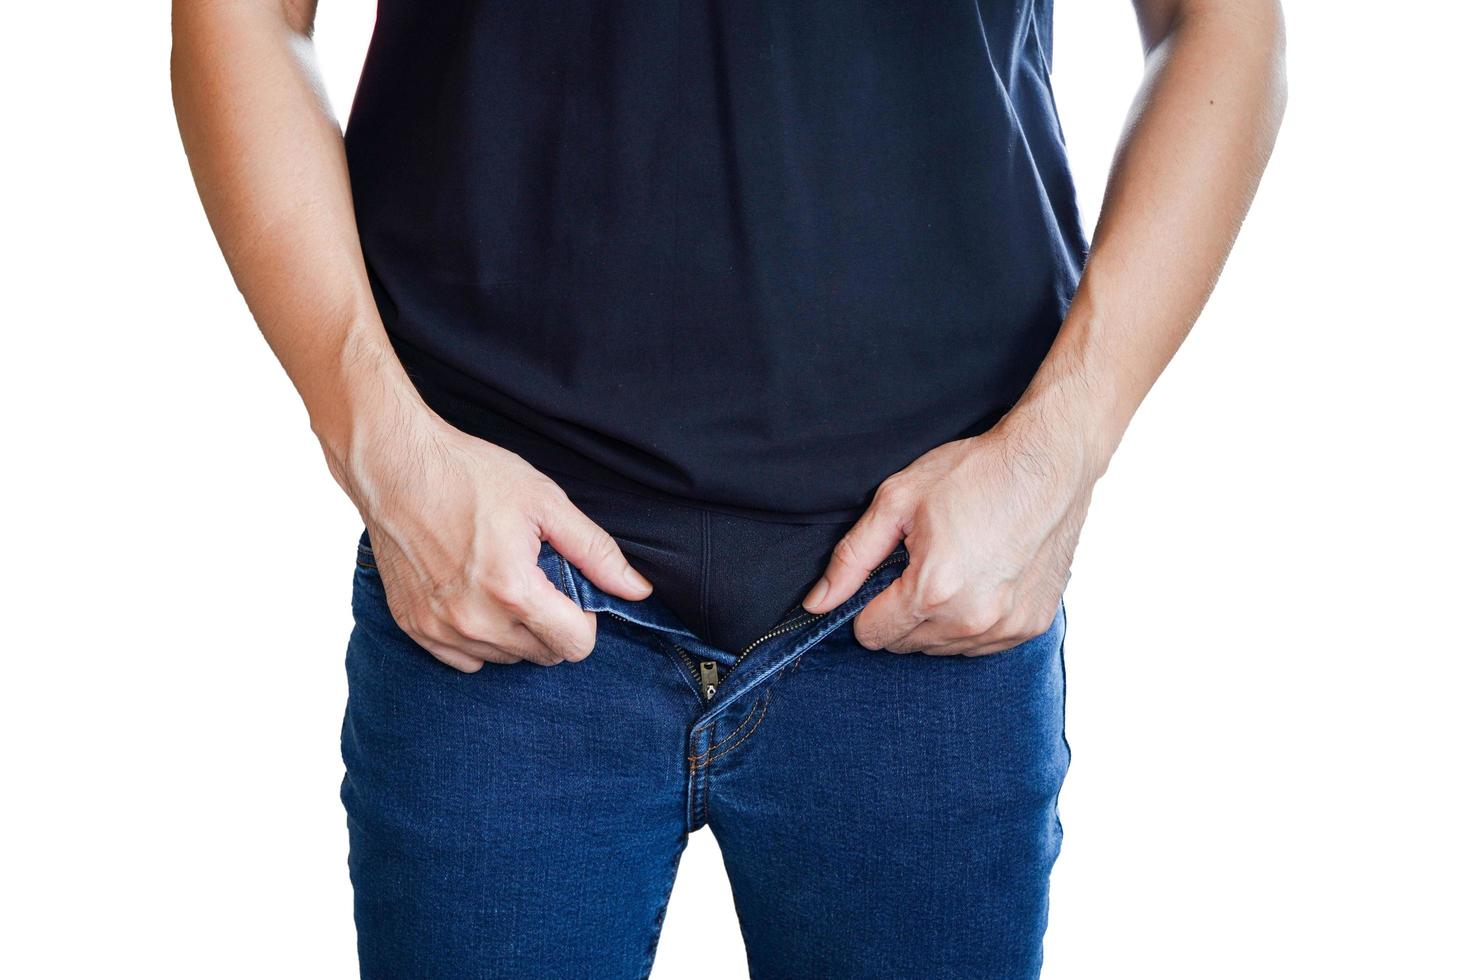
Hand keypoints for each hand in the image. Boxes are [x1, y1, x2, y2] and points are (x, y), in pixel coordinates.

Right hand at [324, 397, 651, 671]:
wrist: (394, 465)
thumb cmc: (470, 476)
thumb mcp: (545, 503)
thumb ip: (596, 552)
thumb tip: (637, 589)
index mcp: (513, 591)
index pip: (575, 646)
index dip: (584, 618)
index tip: (570, 589)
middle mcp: (474, 621)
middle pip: (543, 655)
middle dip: (552, 623)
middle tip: (536, 577)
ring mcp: (439, 629)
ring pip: (505, 659)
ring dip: (515, 632)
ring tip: (501, 580)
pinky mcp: (413, 627)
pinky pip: (464, 660)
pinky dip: (478, 638)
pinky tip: (474, 596)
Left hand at [802, 403, 1100, 654]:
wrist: (1050, 462)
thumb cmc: (973, 473)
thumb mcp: (896, 502)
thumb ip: (851, 558)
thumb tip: (816, 602)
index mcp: (932, 591)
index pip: (872, 635)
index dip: (869, 605)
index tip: (886, 575)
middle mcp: (971, 620)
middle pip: (906, 645)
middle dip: (902, 612)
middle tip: (922, 564)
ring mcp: (1006, 627)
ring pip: (944, 649)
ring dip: (937, 620)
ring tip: (955, 568)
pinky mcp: (1031, 626)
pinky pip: (982, 644)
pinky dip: (973, 621)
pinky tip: (981, 580)